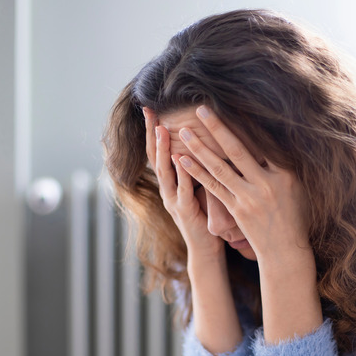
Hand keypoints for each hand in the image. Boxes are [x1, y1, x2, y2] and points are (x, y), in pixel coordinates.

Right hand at [143, 107, 222, 258]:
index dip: (153, 130)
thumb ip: (197, 166)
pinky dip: (181, 174)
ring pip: (164, 171)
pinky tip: (181, 160)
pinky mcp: (184, 211)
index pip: (157, 151)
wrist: (206, 248)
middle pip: (154, 156)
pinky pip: (182, 190)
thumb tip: (205, 139)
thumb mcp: (200, 185)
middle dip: (151, 133)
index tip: (150, 107)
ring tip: (161, 130)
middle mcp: (166, 189)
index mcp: (170, 182)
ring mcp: (173, 201)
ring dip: (162, 150)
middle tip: (149, 111)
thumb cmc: (206, 215)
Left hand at [177, 106, 310, 264]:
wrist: (285, 250)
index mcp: (284, 174)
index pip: (261, 142)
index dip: (245, 123)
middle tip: (200, 108)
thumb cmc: (294, 214)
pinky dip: (196, 173)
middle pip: (237, 150)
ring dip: (199, 148)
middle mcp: (265, 184)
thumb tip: (275, 136)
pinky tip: (182, 160)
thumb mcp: (298, 186)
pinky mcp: (235, 210)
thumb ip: (284, 164)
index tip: (230, 103)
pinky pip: (212, 188)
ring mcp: (248, 198)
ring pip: (219, 168)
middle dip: (217, 128)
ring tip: (184, 131)